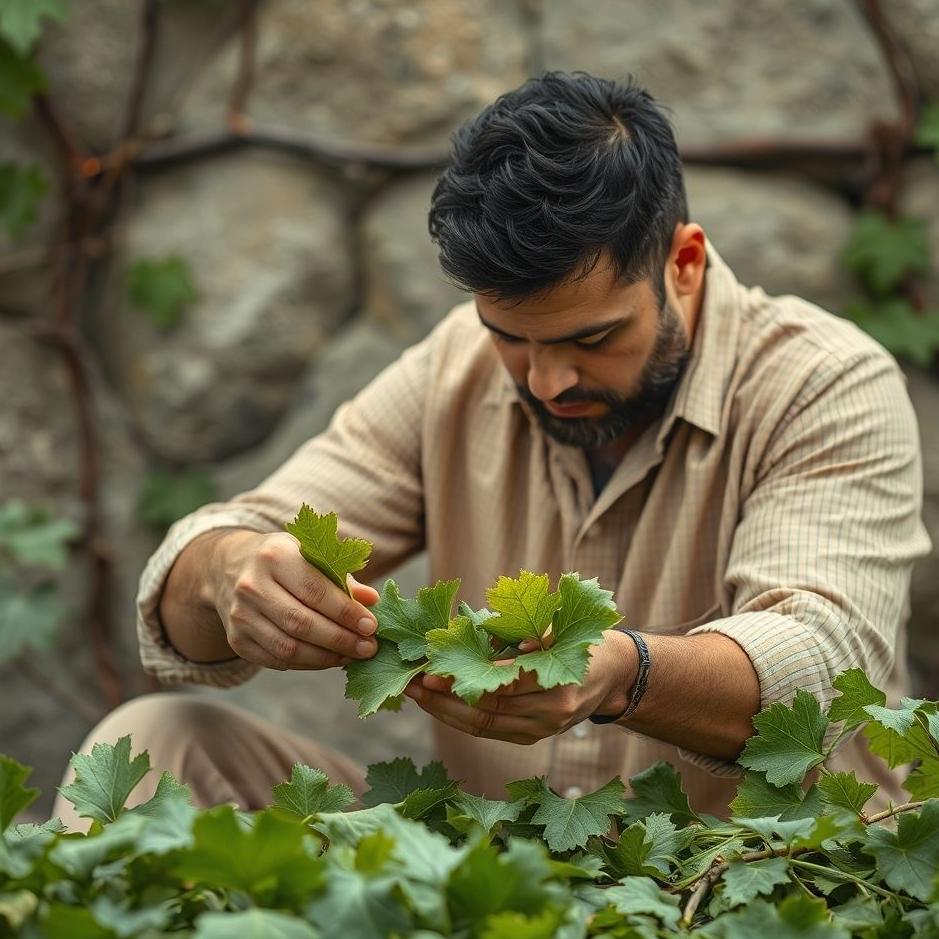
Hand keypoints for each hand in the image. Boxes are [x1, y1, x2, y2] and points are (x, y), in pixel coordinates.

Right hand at [213, 530, 379, 670]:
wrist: (230, 568)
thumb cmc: (284, 559)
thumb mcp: (310, 554)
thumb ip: (341, 576)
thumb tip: (372, 600)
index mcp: (274, 556)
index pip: (314, 590)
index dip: (345, 612)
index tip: (371, 626)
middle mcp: (251, 586)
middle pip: (301, 623)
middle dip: (340, 639)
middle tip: (368, 648)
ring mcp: (239, 615)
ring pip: (288, 648)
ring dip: (326, 657)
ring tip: (352, 656)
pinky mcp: (236, 640)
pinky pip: (276, 661)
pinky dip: (307, 663)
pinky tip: (329, 659)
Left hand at [403, 629, 636, 744]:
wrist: (613, 675)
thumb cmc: (581, 641)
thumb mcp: (556, 631)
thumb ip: (522, 636)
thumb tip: (475, 634)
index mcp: (557, 685)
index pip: (502, 686)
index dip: (464, 680)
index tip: (432, 670)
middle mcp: (549, 715)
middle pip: (487, 711)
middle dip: (445, 698)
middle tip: (413, 683)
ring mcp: (540, 731)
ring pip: (483, 727)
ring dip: (446, 712)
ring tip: (416, 695)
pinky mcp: (531, 738)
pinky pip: (489, 732)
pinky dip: (461, 719)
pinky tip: (438, 705)